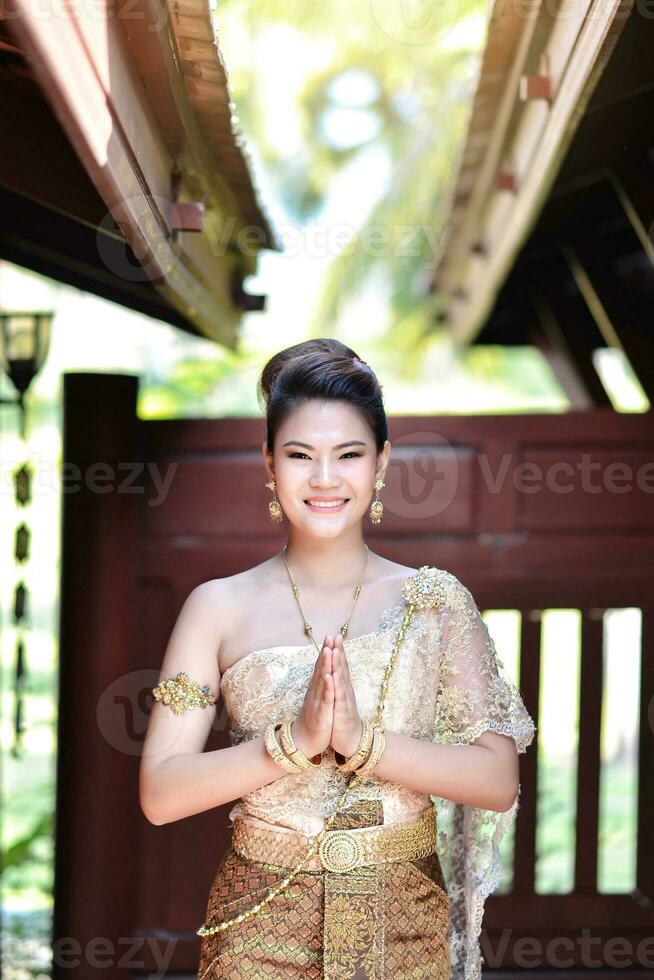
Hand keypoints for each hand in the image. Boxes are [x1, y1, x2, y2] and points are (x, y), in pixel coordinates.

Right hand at [291, 639, 334, 760]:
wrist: (303, 742)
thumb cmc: (313, 720)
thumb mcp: (318, 700)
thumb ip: (319, 685)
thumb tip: (322, 671)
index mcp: (317, 688)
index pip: (322, 666)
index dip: (327, 650)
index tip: (332, 635)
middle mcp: (315, 692)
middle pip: (321, 668)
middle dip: (326, 652)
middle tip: (330, 635)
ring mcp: (317, 702)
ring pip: (322, 681)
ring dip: (325, 665)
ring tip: (329, 650)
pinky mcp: (320, 714)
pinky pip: (325, 699)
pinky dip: (328, 688)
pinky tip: (330, 678)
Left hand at [329, 634, 363, 758]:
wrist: (351, 740)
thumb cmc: (343, 719)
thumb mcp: (341, 699)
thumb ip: (340, 684)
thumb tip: (337, 671)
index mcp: (343, 687)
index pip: (341, 665)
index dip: (338, 650)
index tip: (334, 635)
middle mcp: (345, 690)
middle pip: (342, 667)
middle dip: (339, 651)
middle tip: (336, 635)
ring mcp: (344, 699)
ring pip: (341, 679)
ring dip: (338, 664)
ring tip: (336, 649)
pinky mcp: (342, 711)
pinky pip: (338, 697)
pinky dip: (336, 686)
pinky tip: (333, 676)